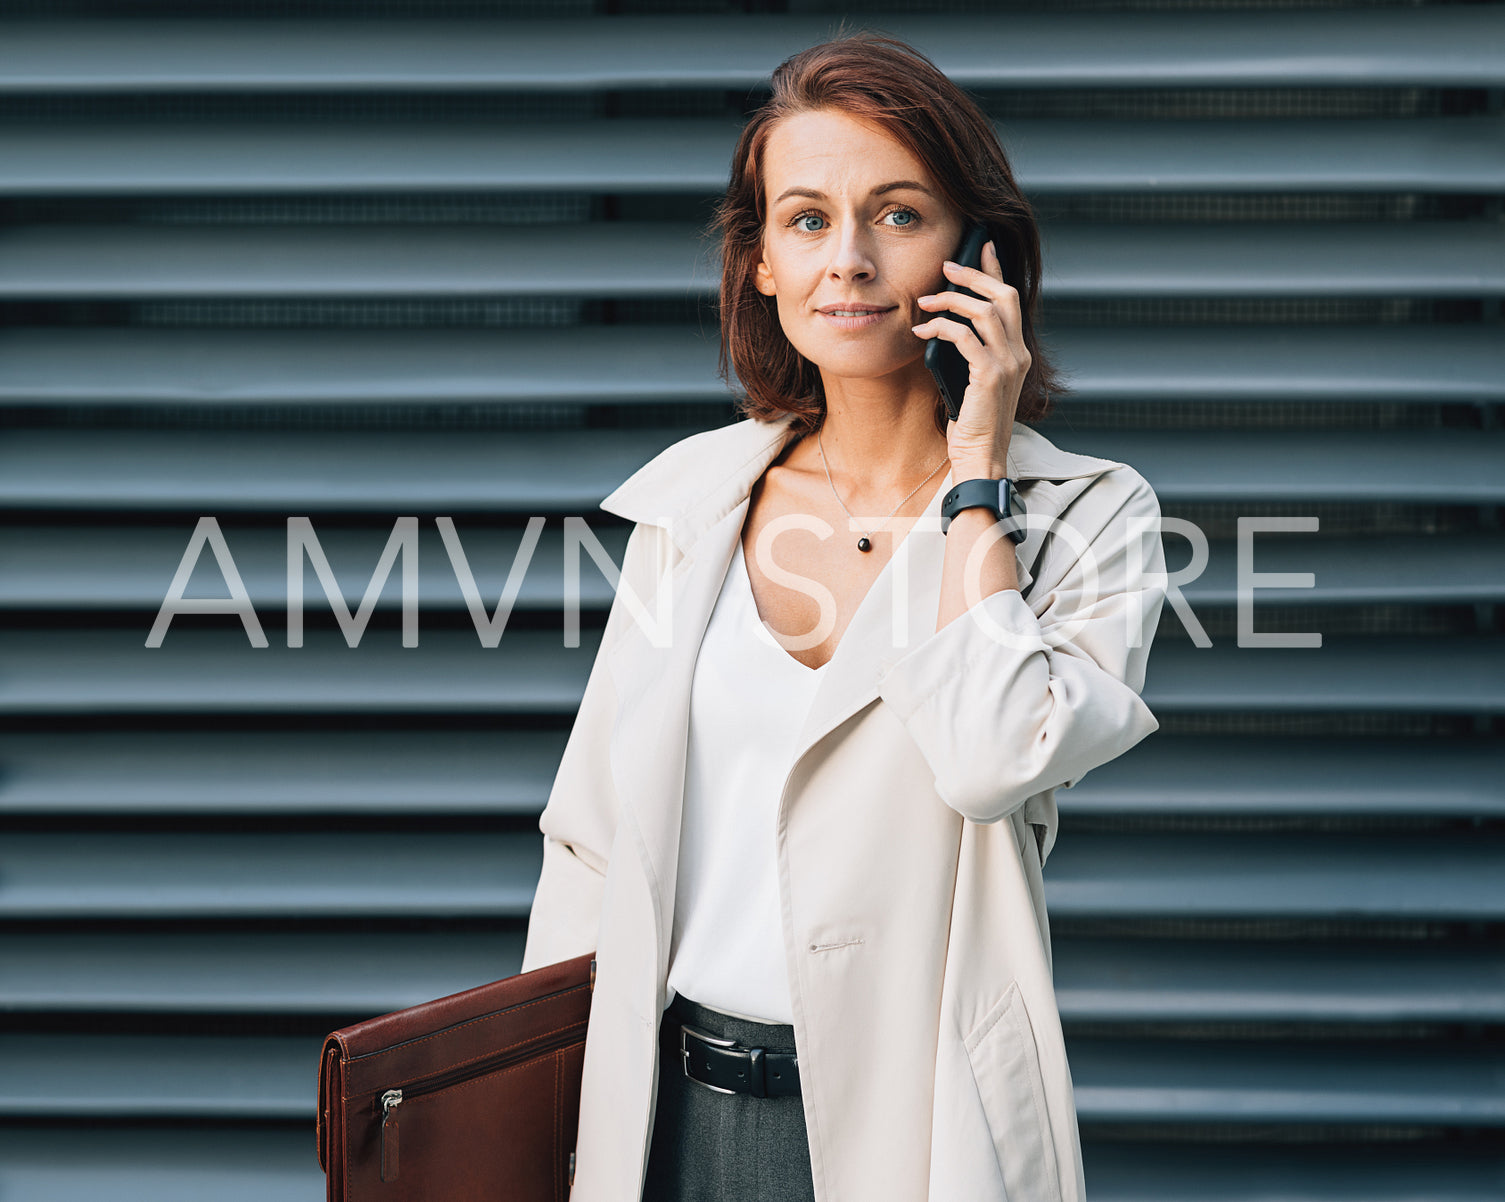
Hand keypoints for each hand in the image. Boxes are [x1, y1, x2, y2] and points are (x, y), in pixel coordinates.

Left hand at [911, 239, 1027, 477]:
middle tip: (947, 265)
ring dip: (951, 299)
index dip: (997, 271)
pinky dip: (941, 327)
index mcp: (1018, 353)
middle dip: (975, 274)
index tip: (983, 247)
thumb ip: (971, 354)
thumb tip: (947, 326)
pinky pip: (964, 337)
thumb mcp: (974, 382)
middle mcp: (1018, 354)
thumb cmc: (972, 424)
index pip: (1011, 300)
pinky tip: (922, 329)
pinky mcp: (990, 375)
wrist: (980, 457)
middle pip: (1003, 296)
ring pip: (984, 311)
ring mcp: (1008, 364)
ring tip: (925, 300)